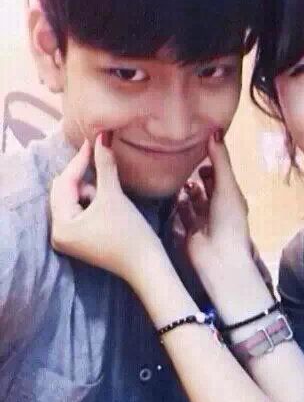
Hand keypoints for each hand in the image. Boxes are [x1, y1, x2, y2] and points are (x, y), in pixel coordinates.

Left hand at [50, 133, 164, 282]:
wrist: (147, 265)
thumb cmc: (130, 234)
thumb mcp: (114, 197)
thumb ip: (105, 165)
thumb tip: (102, 136)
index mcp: (60, 226)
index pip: (64, 184)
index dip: (80, 161)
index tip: (93, 140)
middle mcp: (58, 233)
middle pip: (66, 192)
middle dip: (85, 178)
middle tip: (103, 164)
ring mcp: (70, 238)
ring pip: (75, 200)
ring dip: (92, 191)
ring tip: (112, 198)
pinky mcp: (82, 239)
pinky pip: (81, 210)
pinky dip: (94, 201)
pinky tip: (110, 203)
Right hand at [177, 132, 272, 321]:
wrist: (219, 258)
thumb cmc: (228, 220)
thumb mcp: (227, 186)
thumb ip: (220, 160)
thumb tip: (214, 131)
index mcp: (231, 196)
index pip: (220, 174)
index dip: (211, 162)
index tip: (197, 148)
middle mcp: (217, 206)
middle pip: (205, 186)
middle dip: (196, 175)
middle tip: (182, 161)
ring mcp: (202, 219)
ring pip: (192, 199)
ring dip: (186, 189)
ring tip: (176, 178)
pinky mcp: (188, 230)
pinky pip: (181, 213)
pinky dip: (178, 204)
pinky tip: (171, 194)